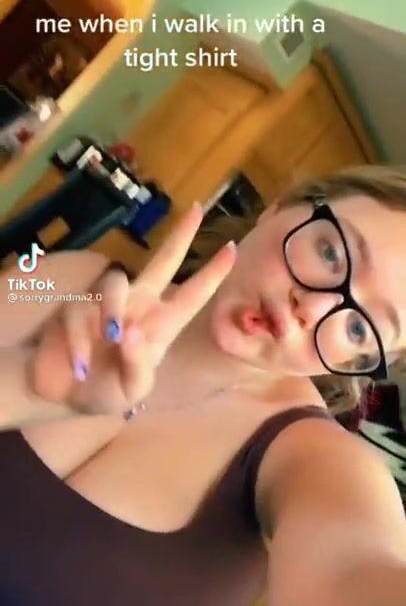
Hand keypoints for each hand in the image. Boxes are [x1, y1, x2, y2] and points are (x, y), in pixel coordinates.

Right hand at [30, 204, 236, 414]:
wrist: (61, 395)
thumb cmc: (104, 391)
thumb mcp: (131, 390)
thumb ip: (137, 367)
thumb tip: (131, 335)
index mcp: (159, 325)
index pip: (191, 295)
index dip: (211, 274)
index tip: (231, 248)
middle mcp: (137, 306)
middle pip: (162, 262)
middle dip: (179, 236)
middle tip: (197, 209)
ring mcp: (105, 303)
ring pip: (115, 283)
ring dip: (112, 310)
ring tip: (111, 339)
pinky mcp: (74, 306)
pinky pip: (79, 312)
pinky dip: (80, 343)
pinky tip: (78, 366)